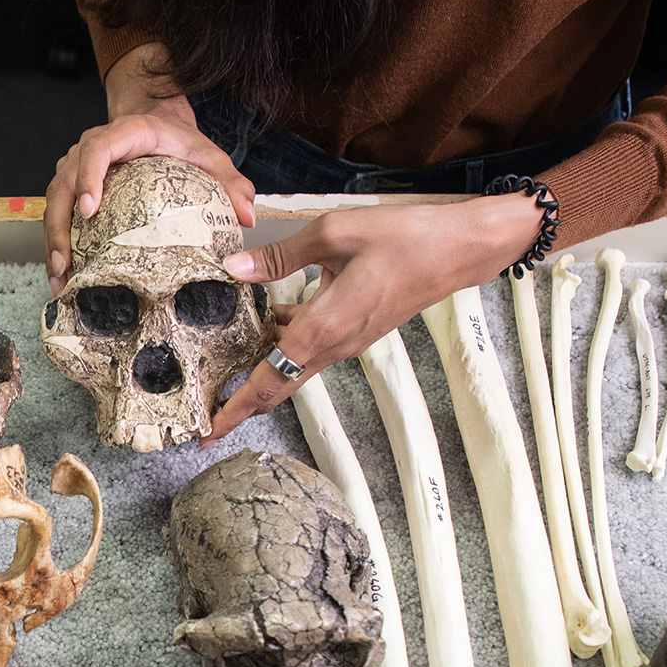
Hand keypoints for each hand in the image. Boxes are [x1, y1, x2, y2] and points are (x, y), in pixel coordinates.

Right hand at [45, 45, 255, 291]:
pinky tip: (63, 275)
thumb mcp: (207, 155)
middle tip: (65, 263)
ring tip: (60, 278)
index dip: (89, 177)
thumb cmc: (177, 140)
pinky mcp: (72, 185)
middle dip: (59, 226)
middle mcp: (91, 146)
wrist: (155, 120)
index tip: (89, 209)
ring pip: (54, 201)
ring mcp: (76, 166)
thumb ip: (230, 182)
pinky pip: (56, 212)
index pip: (97, 149)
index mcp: (125, 133)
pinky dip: (56, 243)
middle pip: (64, 183)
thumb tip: (247, 216)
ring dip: (52, 241)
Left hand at [201, 194, 544, 443]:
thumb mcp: (335, 234)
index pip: (268, 380)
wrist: (460, 249)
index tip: (207, 432)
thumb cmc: (406, 239)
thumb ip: (281, 255)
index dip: (234, 409)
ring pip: (293, 368)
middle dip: (240, 408)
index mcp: (324, 328)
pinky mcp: (356, 330)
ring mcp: (348, 341)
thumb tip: (235, 266)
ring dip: (260, 372)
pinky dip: (284, 344)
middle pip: (278, 387)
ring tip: (224, 368)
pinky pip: (311, 348)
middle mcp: (335, 345)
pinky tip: (268, 319)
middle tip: (206, 422)